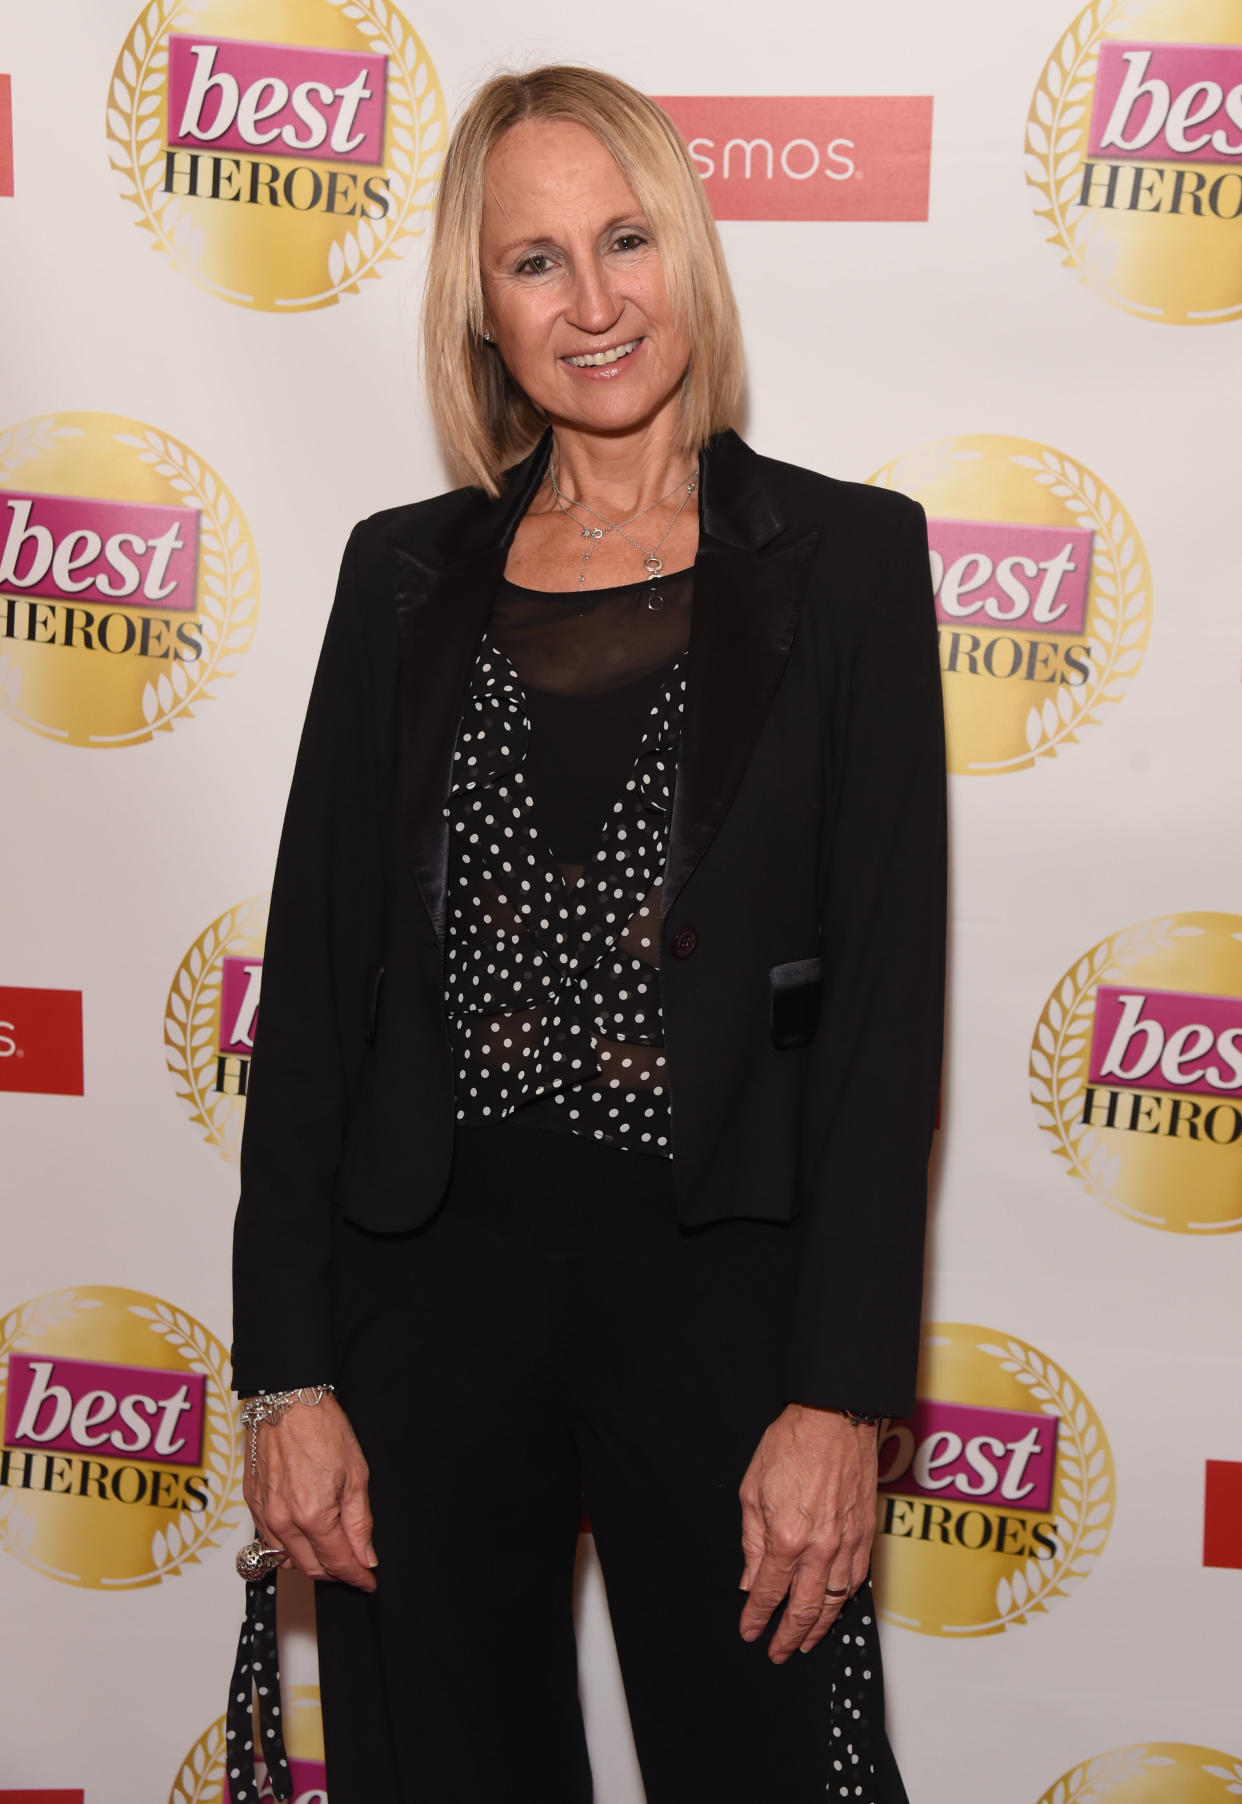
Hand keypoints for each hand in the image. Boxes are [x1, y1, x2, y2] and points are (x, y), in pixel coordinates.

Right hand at [243, 1394, 377, 1591]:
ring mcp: (263, 1514)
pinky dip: (289, 1547)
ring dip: (312, 1563)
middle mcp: (283, 1521)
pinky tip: (304, 1535)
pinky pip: (269, 1542)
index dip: (357, 1576)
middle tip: (355, 1567)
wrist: (286, 1400)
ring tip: (332, 1551)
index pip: (338, 1563)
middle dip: (336, 1573)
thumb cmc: (321, 1427)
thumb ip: (360, 1522)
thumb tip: (366, 1556)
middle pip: (312, 1569)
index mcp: (313, 1515)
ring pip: (288, 1560)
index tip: (368, 1581)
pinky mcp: (251, 1505)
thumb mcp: (356, 1474)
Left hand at [738, 1404, 877, 1661]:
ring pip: (834, 1602)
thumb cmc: (791, 1444)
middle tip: (778, 1653)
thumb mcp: (753, 1489)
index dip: (757, 1617)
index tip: (749, 1632)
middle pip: (804, 1608)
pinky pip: (856, 1581)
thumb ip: (752, 1541)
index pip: (769, 1592)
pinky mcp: (866, 1535)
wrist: (836, 1418)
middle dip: (788, 1637)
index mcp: (786, 1538)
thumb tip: (751, 1580)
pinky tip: (835, 1608)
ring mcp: (847, 1544)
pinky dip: (844, 1602)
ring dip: (818, 1627)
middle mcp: (820, 1549)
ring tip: (805, 1643)